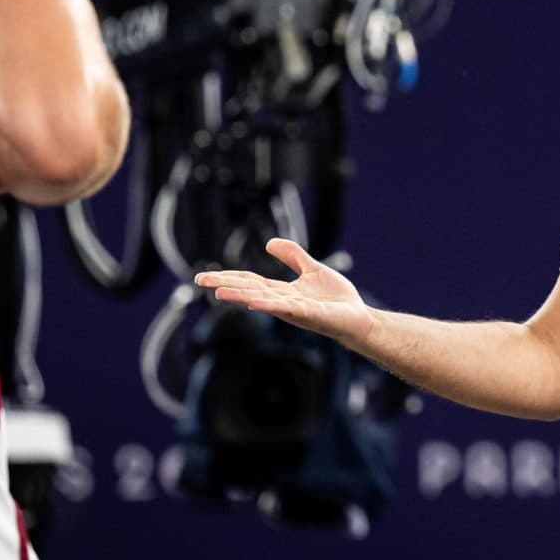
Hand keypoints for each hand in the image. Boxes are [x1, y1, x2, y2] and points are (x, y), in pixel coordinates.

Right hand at [194, 238, 374, 348]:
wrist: (359, 317)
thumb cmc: (336, 298)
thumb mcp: (312, 269)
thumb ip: (293, 256)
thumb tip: (270, 242)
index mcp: (282, 291)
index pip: (249, 282)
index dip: (228, 277)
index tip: (204, 277)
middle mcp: (282, 301)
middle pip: (249, 290)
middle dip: (225, 285)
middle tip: (200, 280)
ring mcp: (294, 309)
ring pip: (262, 300)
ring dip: (240, 296)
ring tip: (219, 292)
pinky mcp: (309, 314)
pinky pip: (286, 308)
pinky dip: (270, 305)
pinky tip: (255, 302)